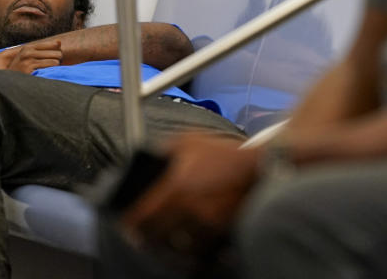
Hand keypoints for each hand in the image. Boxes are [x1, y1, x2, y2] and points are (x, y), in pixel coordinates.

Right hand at [0, 40, 62, 73]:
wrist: (8, 83)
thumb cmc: (21, 69)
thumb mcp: (28, 56)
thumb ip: (43, 49)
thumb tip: (59, 42)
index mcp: (28, 47)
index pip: (53, 45)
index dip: (58, 51)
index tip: (56, 57)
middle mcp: (28, 52)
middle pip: (57, 53)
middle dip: (59, 60)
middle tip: (56, 65)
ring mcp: (29, 61)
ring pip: (55, 61)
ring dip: (56, 67)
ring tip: (51, 70)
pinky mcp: (31, 70)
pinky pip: (50, 68)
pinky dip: (52, 71)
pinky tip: (47, 74)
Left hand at [120, 134, 259, 254]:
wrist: (259, 167)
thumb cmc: (224, 153)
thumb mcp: (190, 140)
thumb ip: (164, 149)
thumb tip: (147, 161)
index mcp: (175, 184)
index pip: (142, 215)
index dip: (131, 224)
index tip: (127, 225)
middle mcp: (187, 206)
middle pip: (155, 235)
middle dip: (147, 236)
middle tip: (143, 235)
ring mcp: (204, 222)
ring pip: (175, 245)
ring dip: (168, 244)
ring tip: (165, 239)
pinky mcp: (219, 231)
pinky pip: (197, 247)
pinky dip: (190, 246)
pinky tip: (188, 239)